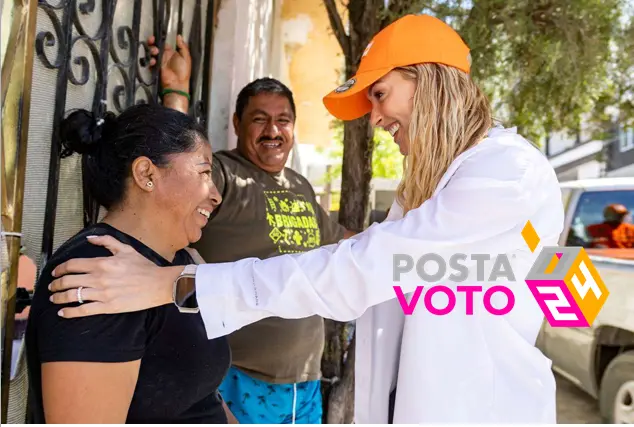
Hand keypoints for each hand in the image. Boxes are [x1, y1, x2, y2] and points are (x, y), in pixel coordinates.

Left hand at [48, 235, 182, 317]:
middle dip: (55, 284)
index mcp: (102, 263)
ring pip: (72, 295)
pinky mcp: (107, 306)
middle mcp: (99, 278)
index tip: (55, 272)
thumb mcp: (126, 249)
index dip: (60, 268)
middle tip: (52, 286)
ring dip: (59, 298)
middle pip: (68, 281)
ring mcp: (102, 293)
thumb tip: (90, 238)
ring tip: (55, 299)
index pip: (72, 265)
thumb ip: (106, 241)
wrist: (159, 284)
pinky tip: (63, 313)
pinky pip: (83, 310)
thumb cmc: (145, 267)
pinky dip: (70, 312)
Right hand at [147, 34, 191, 91]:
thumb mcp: (186, 57)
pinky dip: (150, 60)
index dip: (159, 39)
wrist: (177, 84)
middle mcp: (164, 55)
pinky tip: (153, 61)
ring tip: (154, 52)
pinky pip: (150, 61)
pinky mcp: (155, 67)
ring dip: (151, 50)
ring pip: (151, 52)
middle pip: (155, 46)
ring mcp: (159, 61)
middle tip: (151, 40)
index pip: (163, 43)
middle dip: (152, 42)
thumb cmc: (183, 72)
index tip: (156, 36)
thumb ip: (182, 46)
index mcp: (171, 52)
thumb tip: (179, 36)